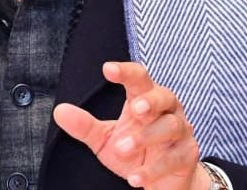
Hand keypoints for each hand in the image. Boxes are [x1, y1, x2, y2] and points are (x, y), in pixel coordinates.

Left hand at [52, 62, 209, 189]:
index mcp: (146, 99)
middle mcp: (167, 110)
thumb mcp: (105, 140)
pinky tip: (133, 178)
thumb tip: (59, 111)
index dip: (126, 72)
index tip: (108, 69)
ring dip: (147, 136)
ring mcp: (181, 132)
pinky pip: (173, 159)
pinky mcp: (187, 156)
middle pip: (164, 95)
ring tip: (122, 148)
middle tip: (135, 109)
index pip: (139, 79)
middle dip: (151, 101)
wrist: (163, 181)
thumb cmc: (134, 152)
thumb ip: (85, 126)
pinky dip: (153, 169)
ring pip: (171, 126)